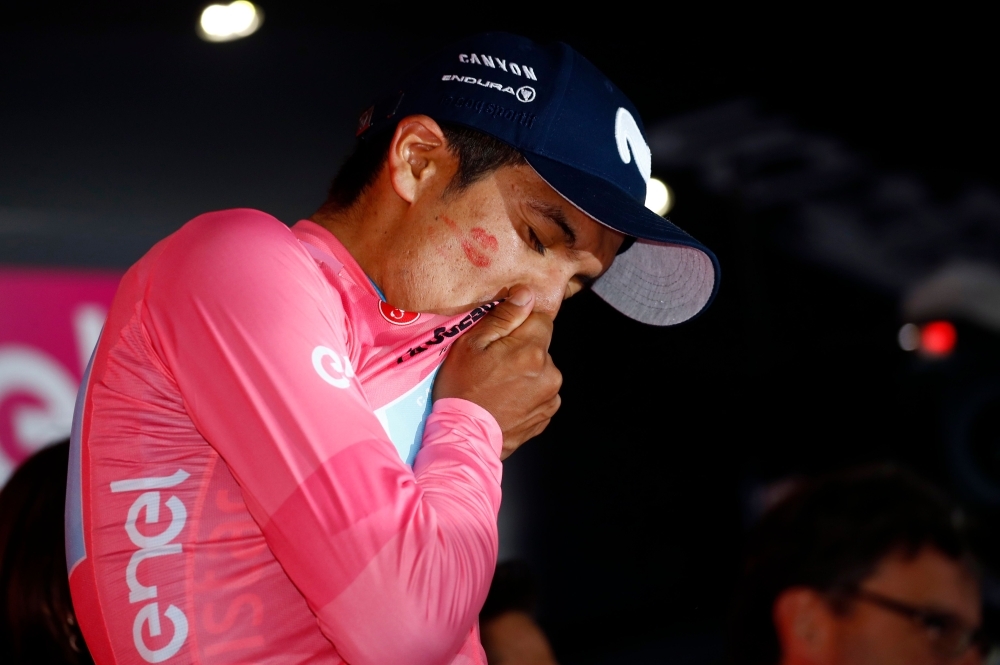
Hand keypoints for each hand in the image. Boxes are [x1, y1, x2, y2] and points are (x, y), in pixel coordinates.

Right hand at [433, 286, 561, 459]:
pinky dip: (528, 392)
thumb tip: (527, 293)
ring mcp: (552, 395)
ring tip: (498, 386)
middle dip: (522, 349)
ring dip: (526, 372)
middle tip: (493, 365)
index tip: (501, 338)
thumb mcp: (471, 345)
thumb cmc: (461, 389)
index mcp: (532, 350)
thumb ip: (503, 317)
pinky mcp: (548, 414)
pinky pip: (542, 391)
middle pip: (541, 345)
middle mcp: (550, 372)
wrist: (464, 437)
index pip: (541, 318)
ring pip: (542, 368)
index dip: (519, 324)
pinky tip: (506, 400)